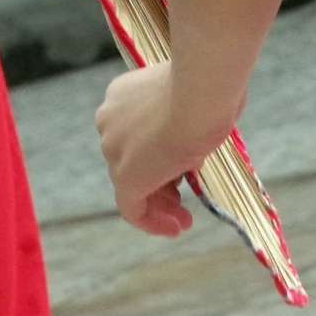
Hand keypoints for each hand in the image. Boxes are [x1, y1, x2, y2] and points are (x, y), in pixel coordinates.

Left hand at [94, 62, 226, 237]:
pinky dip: (152, 221)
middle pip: (131, 159)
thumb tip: (190, 144)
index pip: (135, 133)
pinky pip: (132, 207)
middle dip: (158, 182)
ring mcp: (114, 148)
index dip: (157, 154)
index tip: (180, 169)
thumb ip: (183, 120)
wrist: (200, 92)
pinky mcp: (125, 175)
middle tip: (182, 200)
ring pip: (131, 183)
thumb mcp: (192, 101)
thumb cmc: (206, 88)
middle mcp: (110, 119)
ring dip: (158, 204)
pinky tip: (175, 228)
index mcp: (123, 95)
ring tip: (184, 220)